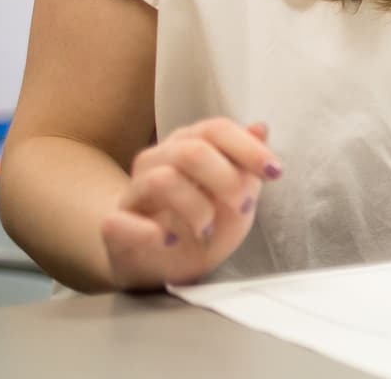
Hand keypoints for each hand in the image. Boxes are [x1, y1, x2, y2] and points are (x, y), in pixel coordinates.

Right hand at [102, 119, 279, 289]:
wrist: (160, 263)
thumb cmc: (201, 222)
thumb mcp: (236, 197)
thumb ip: (247, 165)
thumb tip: (261, 127)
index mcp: (188, 145)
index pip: (216, 129)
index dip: (248, 148)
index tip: (275, 173)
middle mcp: (157, 160)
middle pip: (191, 151)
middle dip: (226, 179)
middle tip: (243, 206)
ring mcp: (133, 191)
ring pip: (162, 180)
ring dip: (196, 208)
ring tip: (207, 229)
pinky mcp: (114, 225)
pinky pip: (123, 221)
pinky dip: (151, 233)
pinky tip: (169, 241)